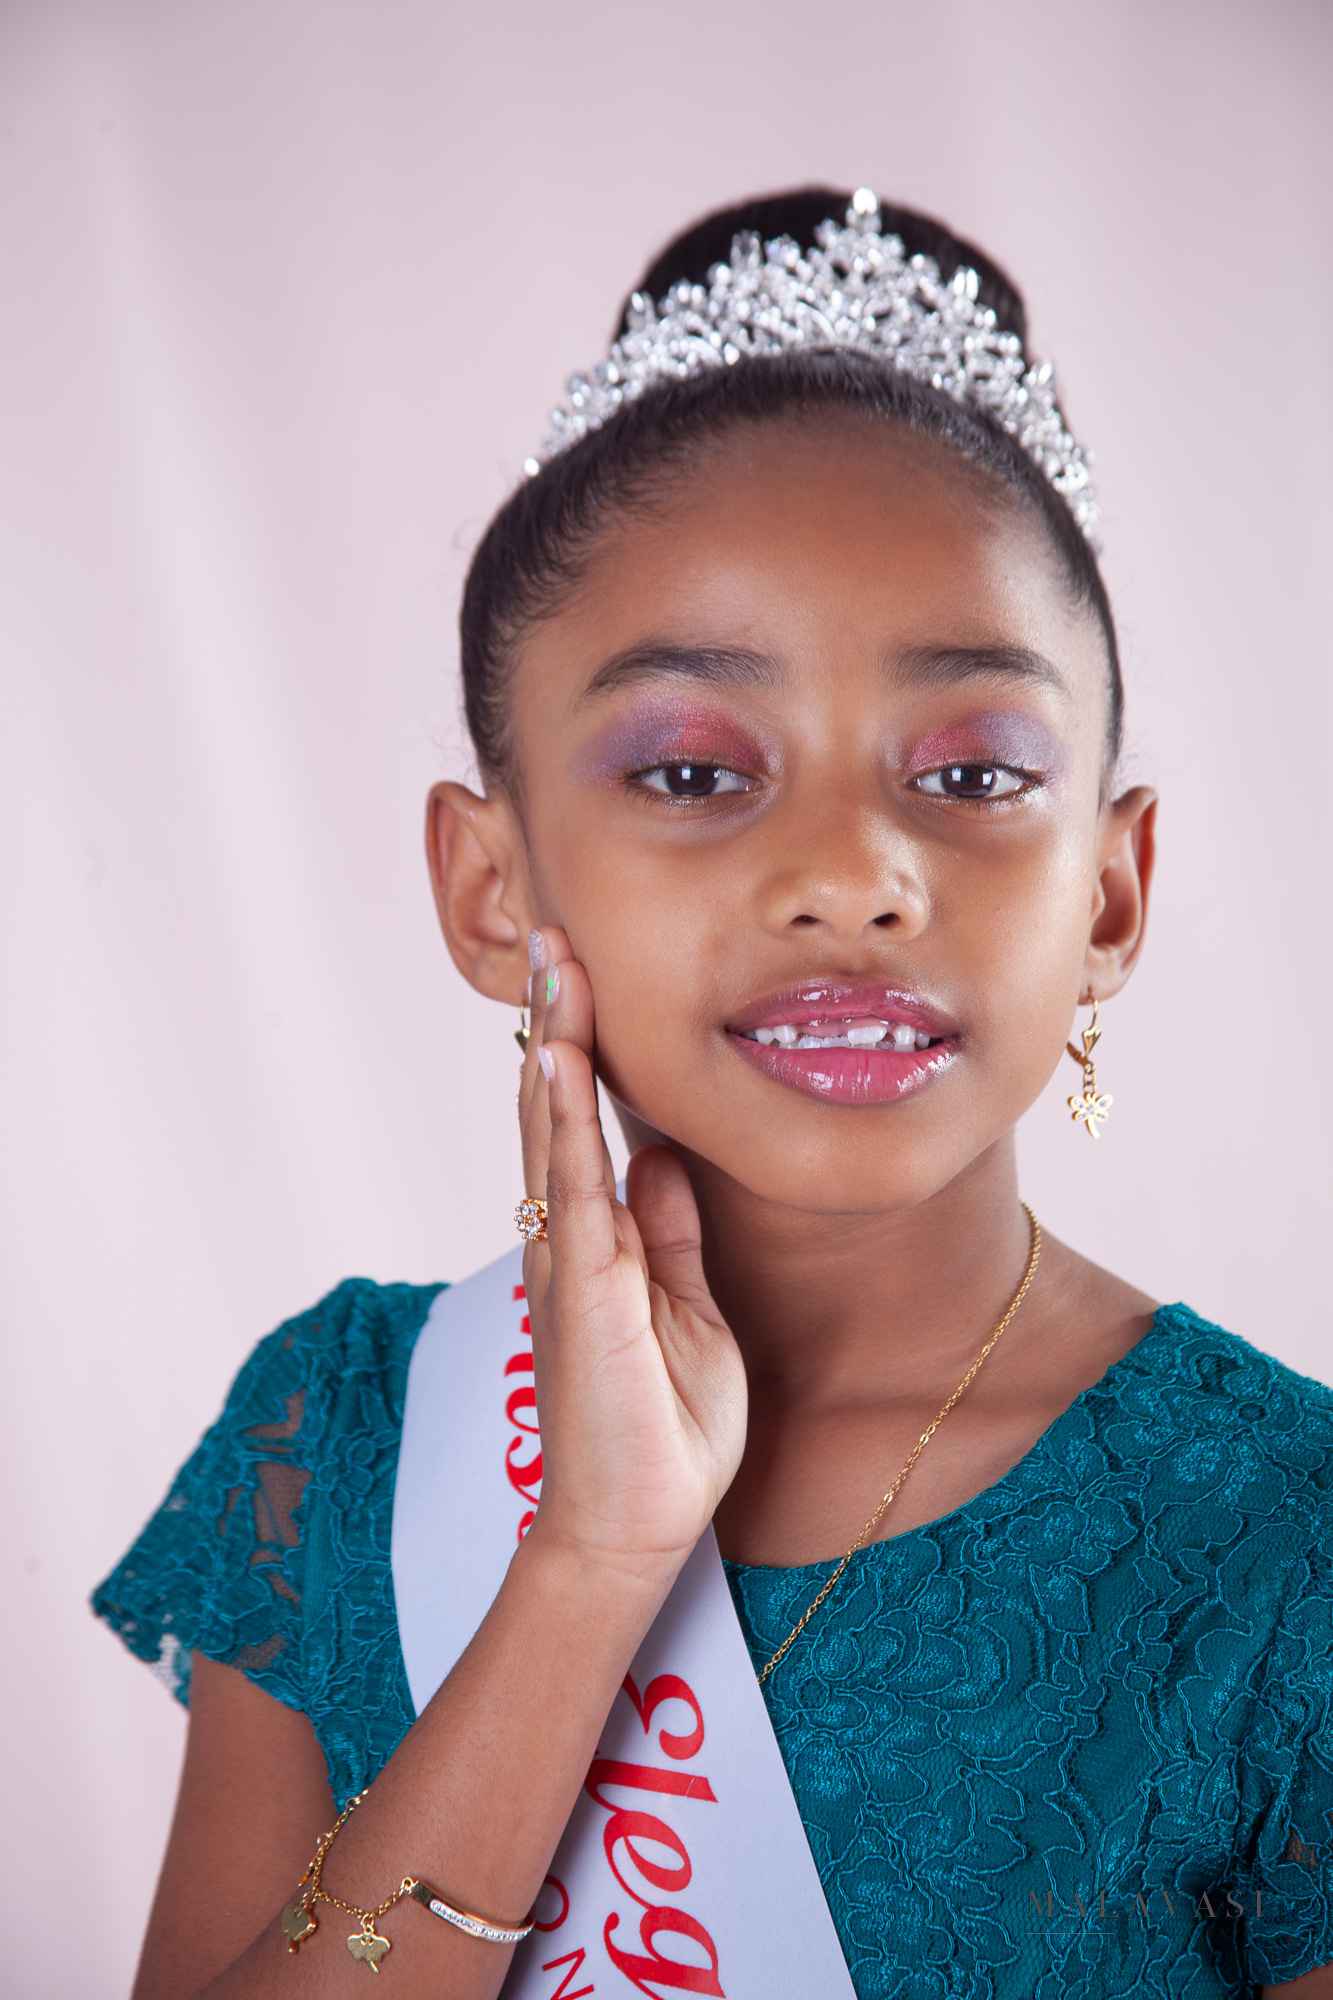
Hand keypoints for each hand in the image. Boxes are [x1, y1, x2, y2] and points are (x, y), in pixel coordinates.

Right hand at [517, 928, 746, 1582]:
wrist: (635, 1524)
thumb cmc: (662, 1428)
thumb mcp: (687, 1308)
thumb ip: (669, 1233)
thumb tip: (662, 1161)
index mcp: (600, 1240)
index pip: (582, 1126)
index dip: (582, 1049)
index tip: (585, 975)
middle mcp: (571, 1237)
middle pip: (555, 1111)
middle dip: (559, 1022)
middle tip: (557, 938)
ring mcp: (569, 1258)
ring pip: (552, 1131)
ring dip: (556, 1044)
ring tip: (554, 966)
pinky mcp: (581, 1286)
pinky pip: (570, 1186)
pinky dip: (562, 1119)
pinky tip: (558, 1061)